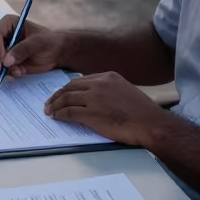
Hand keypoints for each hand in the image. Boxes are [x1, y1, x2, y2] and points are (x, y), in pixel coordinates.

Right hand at [0, 16, 67, 77]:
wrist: (56, 54)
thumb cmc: (49, 43)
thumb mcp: (38, 43)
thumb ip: (23, 50)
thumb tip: (6, 61)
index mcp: (9, 24)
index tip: (2, 60)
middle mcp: (2, 35)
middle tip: (1, 70)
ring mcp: (2, 49)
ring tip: (17, 71)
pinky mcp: (5, 61)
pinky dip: (5, 73)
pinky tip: (19, 72)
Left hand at [44, 71, 169, 146]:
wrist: (149, 123)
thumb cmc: (142, 112)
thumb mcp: (126, 91)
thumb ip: (110, 91)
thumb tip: (97, 98)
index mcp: (108, 76)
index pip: (81, 80)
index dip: (69, 88)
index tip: (63, 94)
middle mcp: (99, 84)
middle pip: (70, 87)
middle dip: (58, 95)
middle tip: (50, 102)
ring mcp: (93, 98)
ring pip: (66, 98)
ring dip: (55, 105)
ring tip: (49, 111)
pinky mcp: (90, 114)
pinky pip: (69, 112)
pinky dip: (60, 114)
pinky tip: (56, 118)